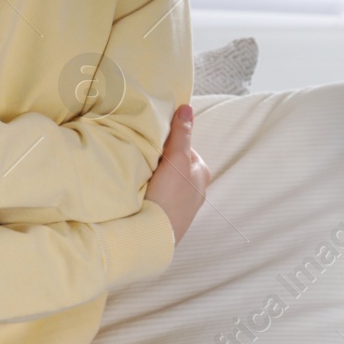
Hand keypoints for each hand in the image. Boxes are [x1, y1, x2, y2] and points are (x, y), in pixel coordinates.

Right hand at [144, 104, 209, 244]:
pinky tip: (142, 195)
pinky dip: (153, 194)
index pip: (182, 147)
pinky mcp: (171, 218)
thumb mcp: (177, 159)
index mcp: (202, 172)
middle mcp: (198, 189)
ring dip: (155, 178)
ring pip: (167, 182)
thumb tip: (187, 108)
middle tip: (143, 162)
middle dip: (161, 162)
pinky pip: (161, 197)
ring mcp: (184, 206)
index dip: (166, 144)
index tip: (151, 147)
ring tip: (140, 178)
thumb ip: (181, 134)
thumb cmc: (170, 195)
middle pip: (174, 165)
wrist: (156, 235)